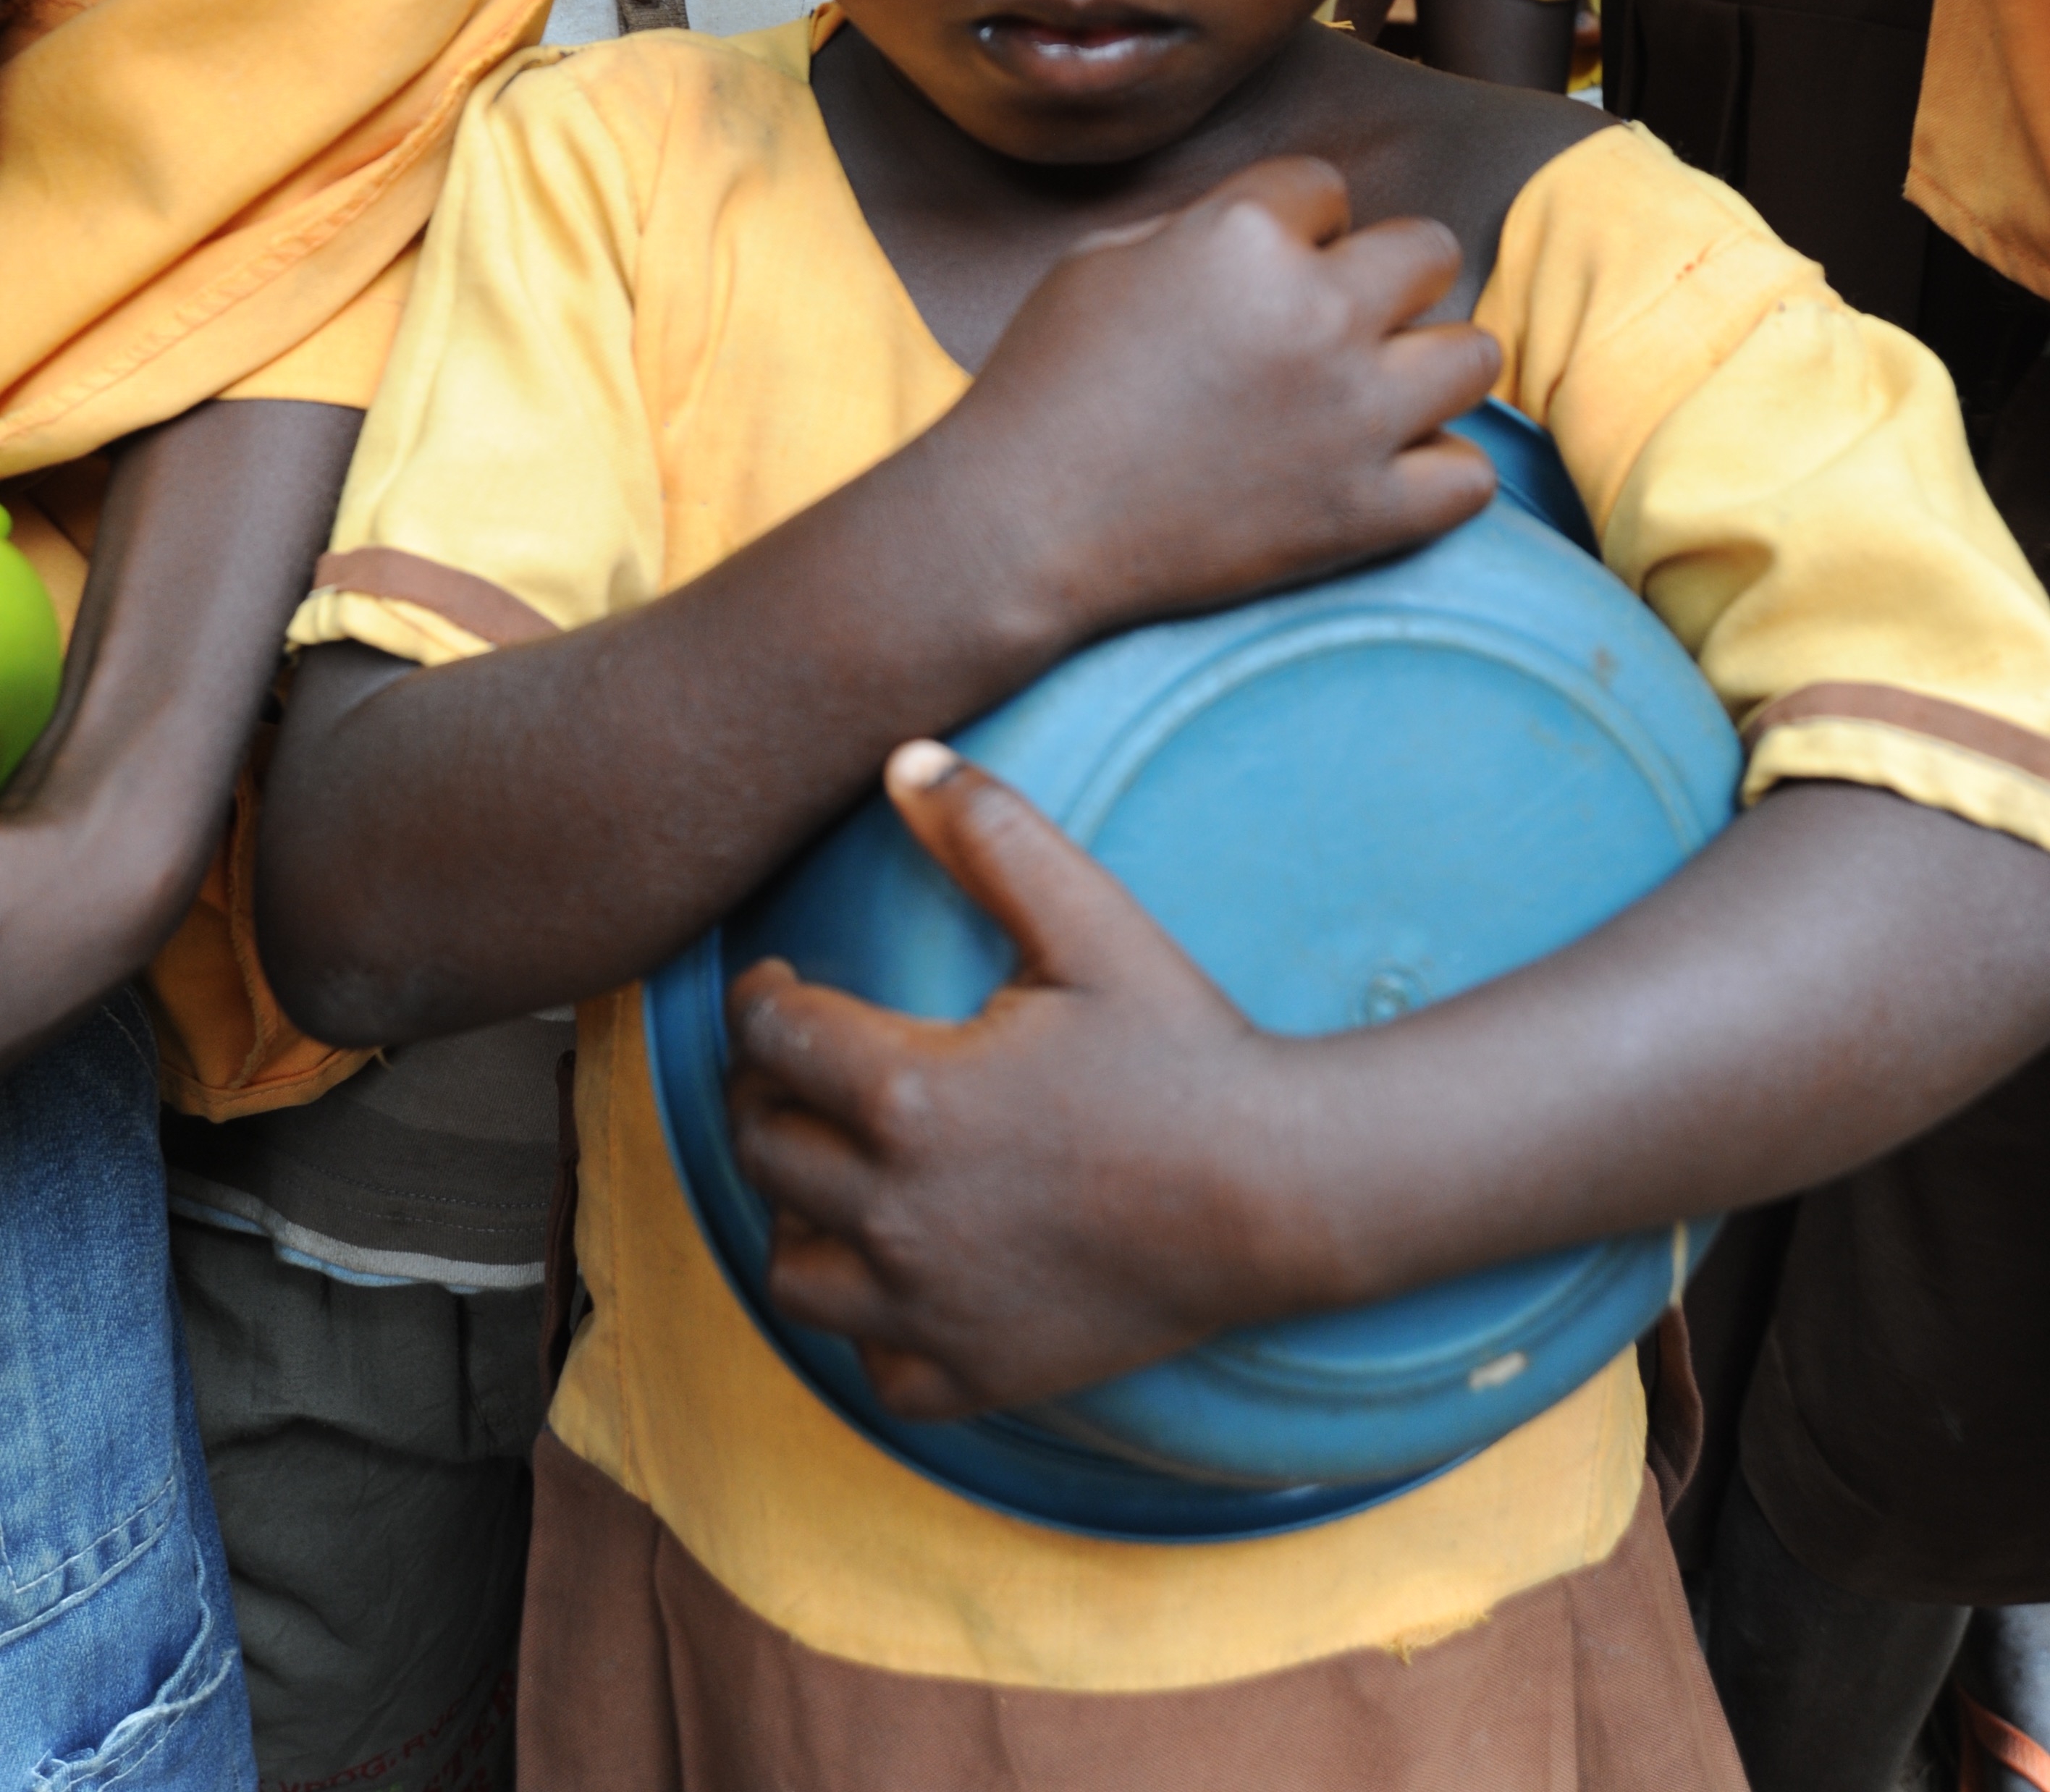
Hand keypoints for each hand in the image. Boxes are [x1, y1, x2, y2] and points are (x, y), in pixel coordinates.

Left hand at [727, 741, 1306, 1417]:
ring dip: (798, 1213)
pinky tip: (906, 1270)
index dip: (759, 995)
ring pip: (789, 1269)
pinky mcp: (974, 1374)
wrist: (1279, 1190)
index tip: (783, 982)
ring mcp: (929, 1307)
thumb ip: (989, 832)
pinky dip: (870, 1325)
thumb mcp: (1090, 921)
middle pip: (759, 1145)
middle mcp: (894, 1211)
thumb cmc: (1182, 1048)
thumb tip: (903, 759)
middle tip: (805, 1063)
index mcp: (906, 1091)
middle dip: (765, 1092)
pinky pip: (870, 1367)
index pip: (766, 1034)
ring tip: (839, 1168)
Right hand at [936, 157, 1501, 653]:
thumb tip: (1275, 223)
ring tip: (1378, 388)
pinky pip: (1470, 474)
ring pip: (1475, 355)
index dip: (1295, 222)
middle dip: (1383, 274)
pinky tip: (1386, 468)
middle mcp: (1318, 313)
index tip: (1256, 271)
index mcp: (1245, 234)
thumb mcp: (1100, 260)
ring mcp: (1353, 417)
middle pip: (1428, 251)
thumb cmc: (1043, 386)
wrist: (1016, 528)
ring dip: (1429, 363)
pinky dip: (1437, 471)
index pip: (1326, 185)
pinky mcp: (1364, 513)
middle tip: (1331, 320)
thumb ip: (1202, 224)